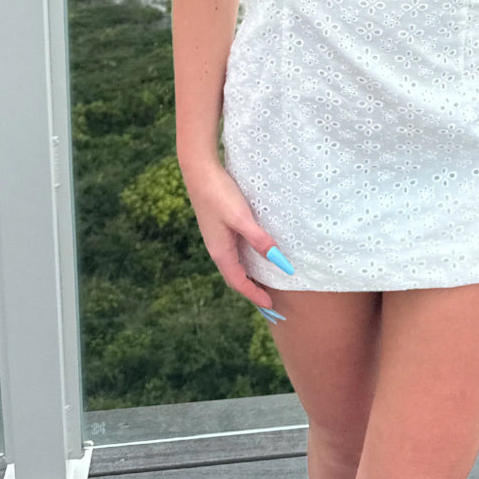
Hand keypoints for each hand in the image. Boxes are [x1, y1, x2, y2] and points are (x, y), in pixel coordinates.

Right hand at [181, 159, 285, 313]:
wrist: (199, 172)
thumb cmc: (219, 195)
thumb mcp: (242, 218)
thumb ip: (259, 240)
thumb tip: (279, 261)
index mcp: (221, 252)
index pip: (239, 282)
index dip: (255, 295)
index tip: (270, 306)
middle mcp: (218, 249)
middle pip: (236, 277)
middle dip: (251, 290)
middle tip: (269, 300)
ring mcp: (218, 238)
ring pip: (235, 264)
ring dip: (248, 275)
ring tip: (264, 281)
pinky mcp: (220, 226)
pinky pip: (235, 251)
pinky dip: (246, 260)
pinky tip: (255, 253)